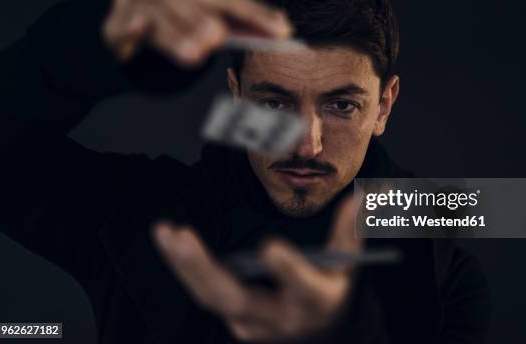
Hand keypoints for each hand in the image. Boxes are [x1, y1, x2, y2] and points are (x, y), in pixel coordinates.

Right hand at [103, 0, 291, 65]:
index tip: (281, 30)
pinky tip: (138, 30)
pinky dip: (131, 24)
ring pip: (155, 9)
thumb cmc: (177, 24)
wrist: (129, 31)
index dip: (253, 11)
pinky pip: (123, 20)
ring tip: (195, 53)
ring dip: (176, 32)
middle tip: (220, 38)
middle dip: (205, 17)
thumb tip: (280, 28)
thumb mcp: (208, 21)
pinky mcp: (114, 19)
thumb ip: (237, 23)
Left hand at [153, 195, 361, 341]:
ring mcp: (252, 325)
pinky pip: (207, 294)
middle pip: (237, 300)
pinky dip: (186, 268)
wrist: (319, 336)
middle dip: (204, 270)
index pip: (303, 289)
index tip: (270, 247)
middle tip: (181, 236)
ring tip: (165, 232)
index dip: (289, 271)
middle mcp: (280, 319)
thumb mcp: (347, 265)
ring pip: (212, 298)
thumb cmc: (333, 291)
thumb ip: (349, 232)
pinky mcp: (236, 320)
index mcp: (315, 302)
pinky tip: (170, 239)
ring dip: (184, 266)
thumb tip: (360, 196)